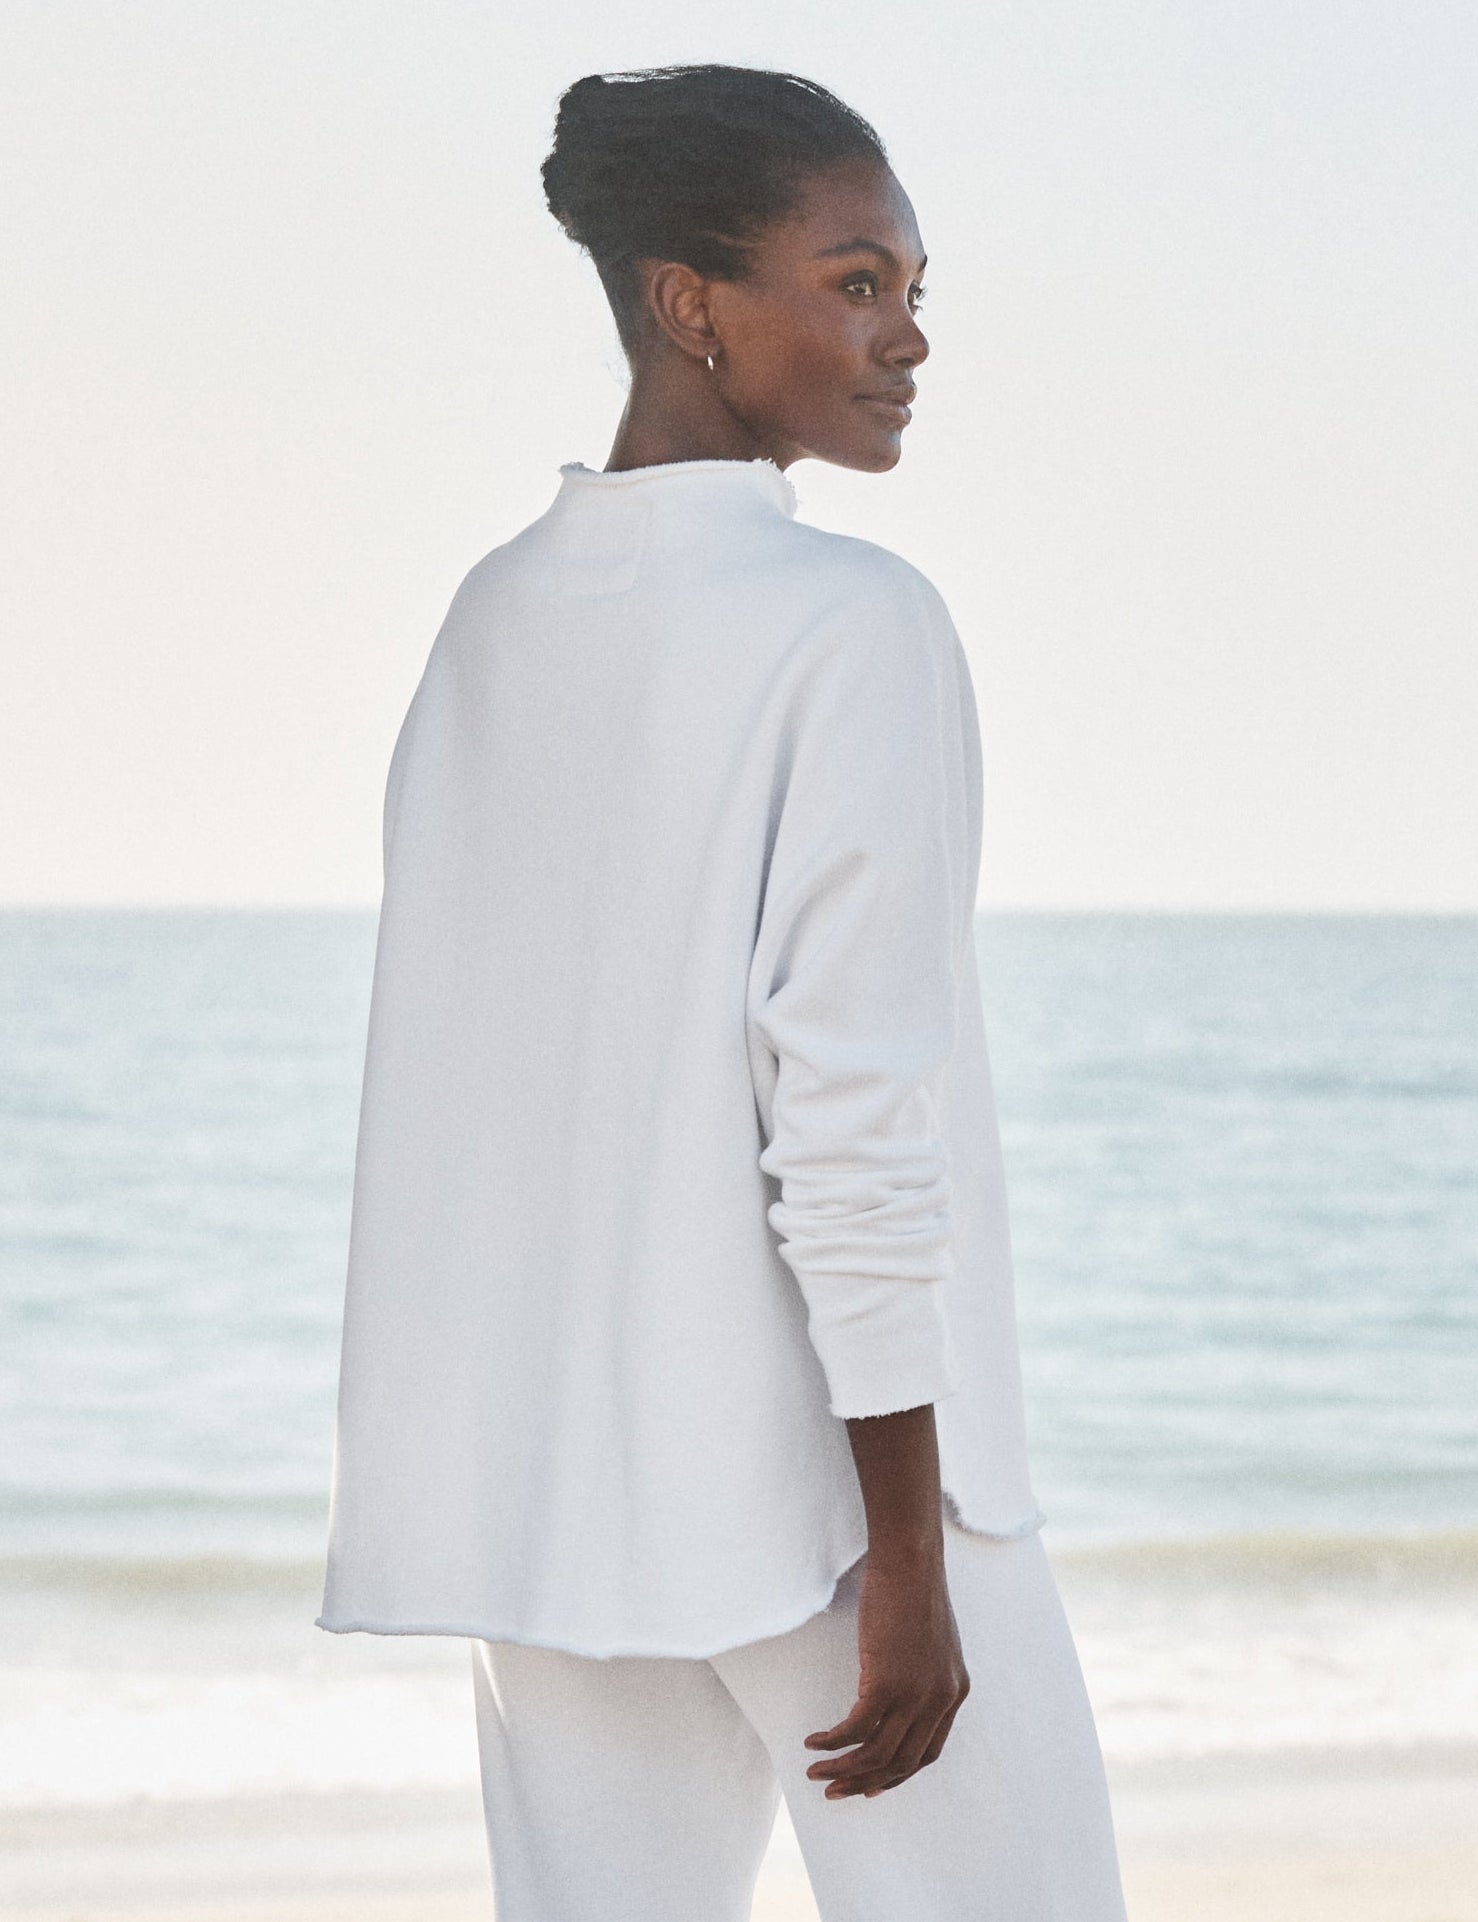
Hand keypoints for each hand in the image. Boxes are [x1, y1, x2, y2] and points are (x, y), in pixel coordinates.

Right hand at [803, 1544, 969, 1799]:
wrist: (910, 1562)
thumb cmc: (914, 1590)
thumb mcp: (932, 1642)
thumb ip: (923, 1674)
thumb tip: (895, 1693)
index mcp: (954, 1692)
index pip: (927, 1753)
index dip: (897, 1776)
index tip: (870, 1787)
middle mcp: (939, 1700)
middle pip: (901, 1762)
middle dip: (865, 1783)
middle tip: (836, 1792)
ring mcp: (915, 1695)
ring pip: (875, 1754)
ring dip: (843, 1770)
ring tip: (817, 1773)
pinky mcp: (887, 1683)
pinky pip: (854, 1729)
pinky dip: (832, 1742)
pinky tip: (814, 1741)